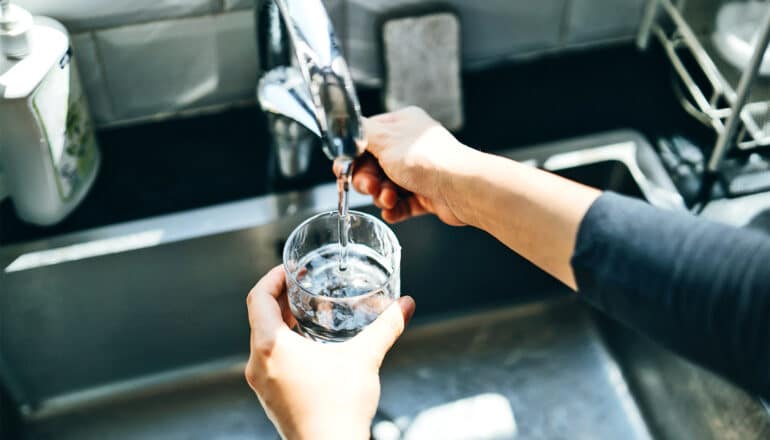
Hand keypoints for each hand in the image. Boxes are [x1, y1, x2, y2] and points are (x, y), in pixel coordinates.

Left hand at [245, 266, 415, 439]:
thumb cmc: (339, 409)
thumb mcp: (365, 358)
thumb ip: (386, 327)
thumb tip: (404, 306)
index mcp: (271, 347)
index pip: (258, 298)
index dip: (272, 278)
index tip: (289, 270)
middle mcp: (258, 363)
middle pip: (259, 317)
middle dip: (280, 298)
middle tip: (303, 286)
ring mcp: (262, 383)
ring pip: (263, 340)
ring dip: (281, 322)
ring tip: (307, 312)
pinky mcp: (270, 397)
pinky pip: (269, 360)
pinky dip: (283, 344)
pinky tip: (310, 346)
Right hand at [339, 106, 473, 224]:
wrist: (461, 187)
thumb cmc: (427, 159)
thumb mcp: (384, 139)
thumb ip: (360, 133)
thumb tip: (346, 128)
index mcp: (401, 125)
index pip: (365, 139)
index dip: (353, 157)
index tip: (344, 170)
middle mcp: (409, 146)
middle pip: (372, 166)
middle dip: (367, 180)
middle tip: (371, 187)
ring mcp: (418, 172)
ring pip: (385, 187)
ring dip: (382, 196)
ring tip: (390, 199)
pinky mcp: (425, 194)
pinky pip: (401, 204)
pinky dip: (394, 209)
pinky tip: (392, 212)